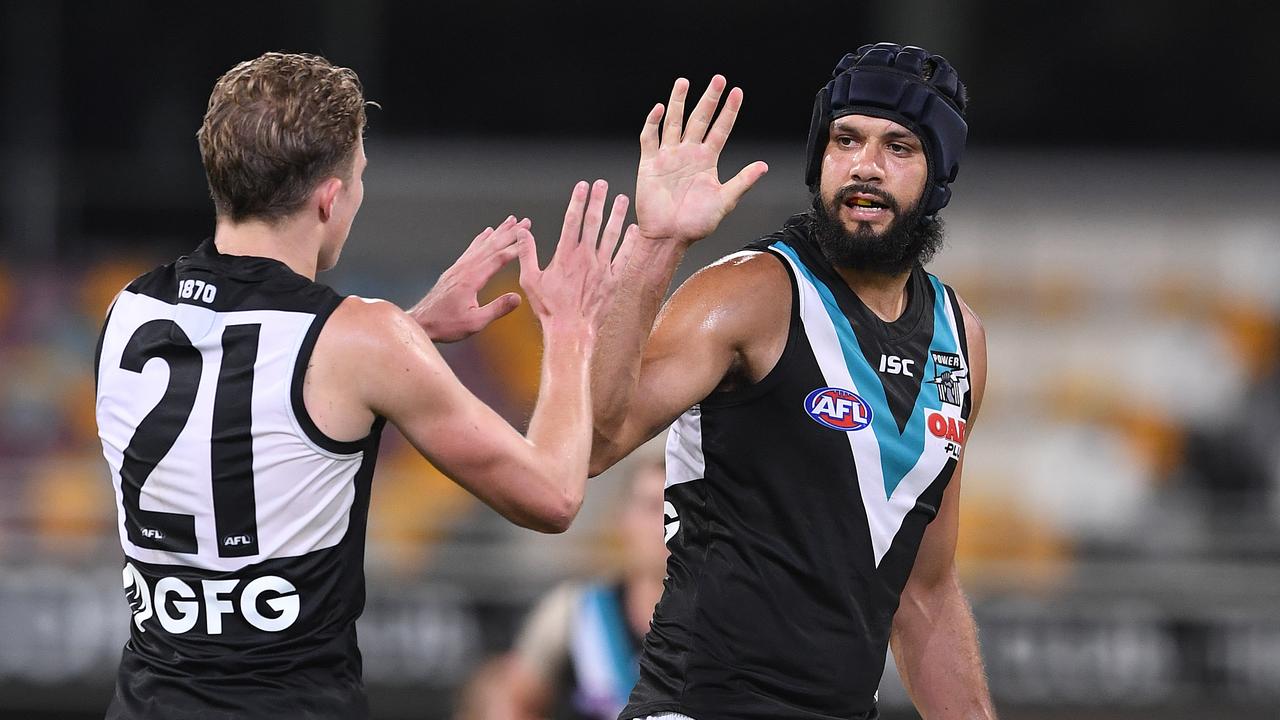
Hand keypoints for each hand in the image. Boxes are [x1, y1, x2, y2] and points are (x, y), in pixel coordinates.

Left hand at [408, 216, 527, 342]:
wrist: (420, 323)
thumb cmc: (446, 325)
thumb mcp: (475, 322)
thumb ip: (496, 309)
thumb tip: (518, 297)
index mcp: (471, 279)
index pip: (498, 259)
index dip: (515, 248)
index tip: (529, 238)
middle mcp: (464, 268)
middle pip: (491, 246)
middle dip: (510, 233)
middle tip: (526, 222)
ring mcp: (458, 267)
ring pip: (482, 245)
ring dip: (498, 232)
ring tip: (510, 220)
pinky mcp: (454, 270)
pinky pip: (471, 249)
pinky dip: (481, 239)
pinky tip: (486, 232)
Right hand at [518, 180, 635, 337]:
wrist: (571, 331)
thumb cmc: (549, 309)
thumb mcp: (530, 280)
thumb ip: (527, 253)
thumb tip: (522, 232)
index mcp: (565, 255)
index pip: (572, 220)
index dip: (577, 201)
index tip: (582, 186)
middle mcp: (585, 257)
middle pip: (593, 222)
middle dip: (597, 200)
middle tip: (602, 184)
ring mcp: (601, 268)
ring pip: (612, 235)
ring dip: (617, 215)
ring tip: (622, 199)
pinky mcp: (613, 280)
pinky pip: (624, 257)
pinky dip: (629, 242)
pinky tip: (633, 229)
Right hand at [636, 75, 768, 245]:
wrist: (669, 236)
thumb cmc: (696, 223)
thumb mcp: (724, 201)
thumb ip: (742, 182)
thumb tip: (763, 166)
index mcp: (707, 161)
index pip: (720, 129)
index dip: (728, 111)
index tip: (737, 92)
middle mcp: (689, 154)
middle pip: (699, 119)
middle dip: (708, 99)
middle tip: (717, 79)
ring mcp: (669, 157)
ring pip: (673, 122)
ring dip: (678, 103)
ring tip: (683, 83)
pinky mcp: (650, 164)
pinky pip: (650, 138)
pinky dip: (652, 123)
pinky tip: (657, 109)